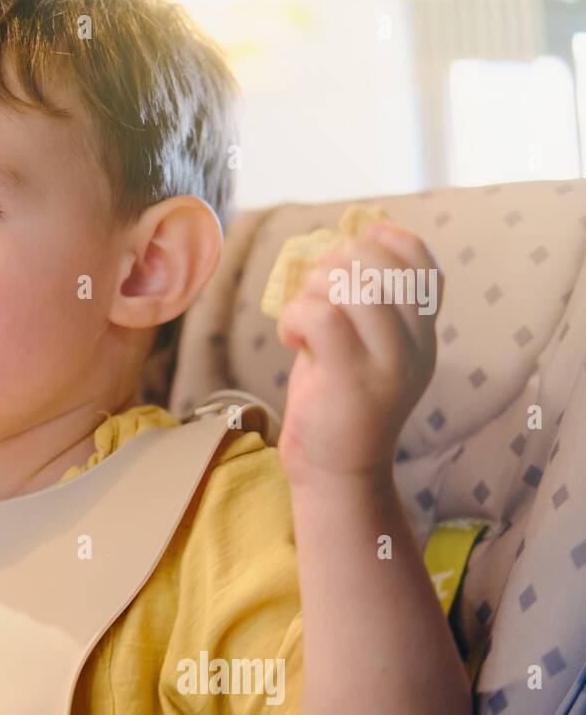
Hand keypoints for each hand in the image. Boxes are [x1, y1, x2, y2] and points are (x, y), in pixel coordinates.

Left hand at [276, 222, 441, 488]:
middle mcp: (415, 348)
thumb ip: (363, 307)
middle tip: (315, 287)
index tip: (355, 243)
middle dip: (338, 261)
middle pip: (384, 268)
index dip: (388, 242)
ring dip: (314, 289)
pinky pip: (322, 316)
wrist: (337, 472)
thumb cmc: (337, 404)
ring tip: (301, 318)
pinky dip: (296, 315)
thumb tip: (342, 245)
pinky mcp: (349, 380)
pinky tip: (291, 337)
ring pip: (353, 287)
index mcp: (422, 336)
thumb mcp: (361, 350)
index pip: (423, 267)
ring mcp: (387, 364)